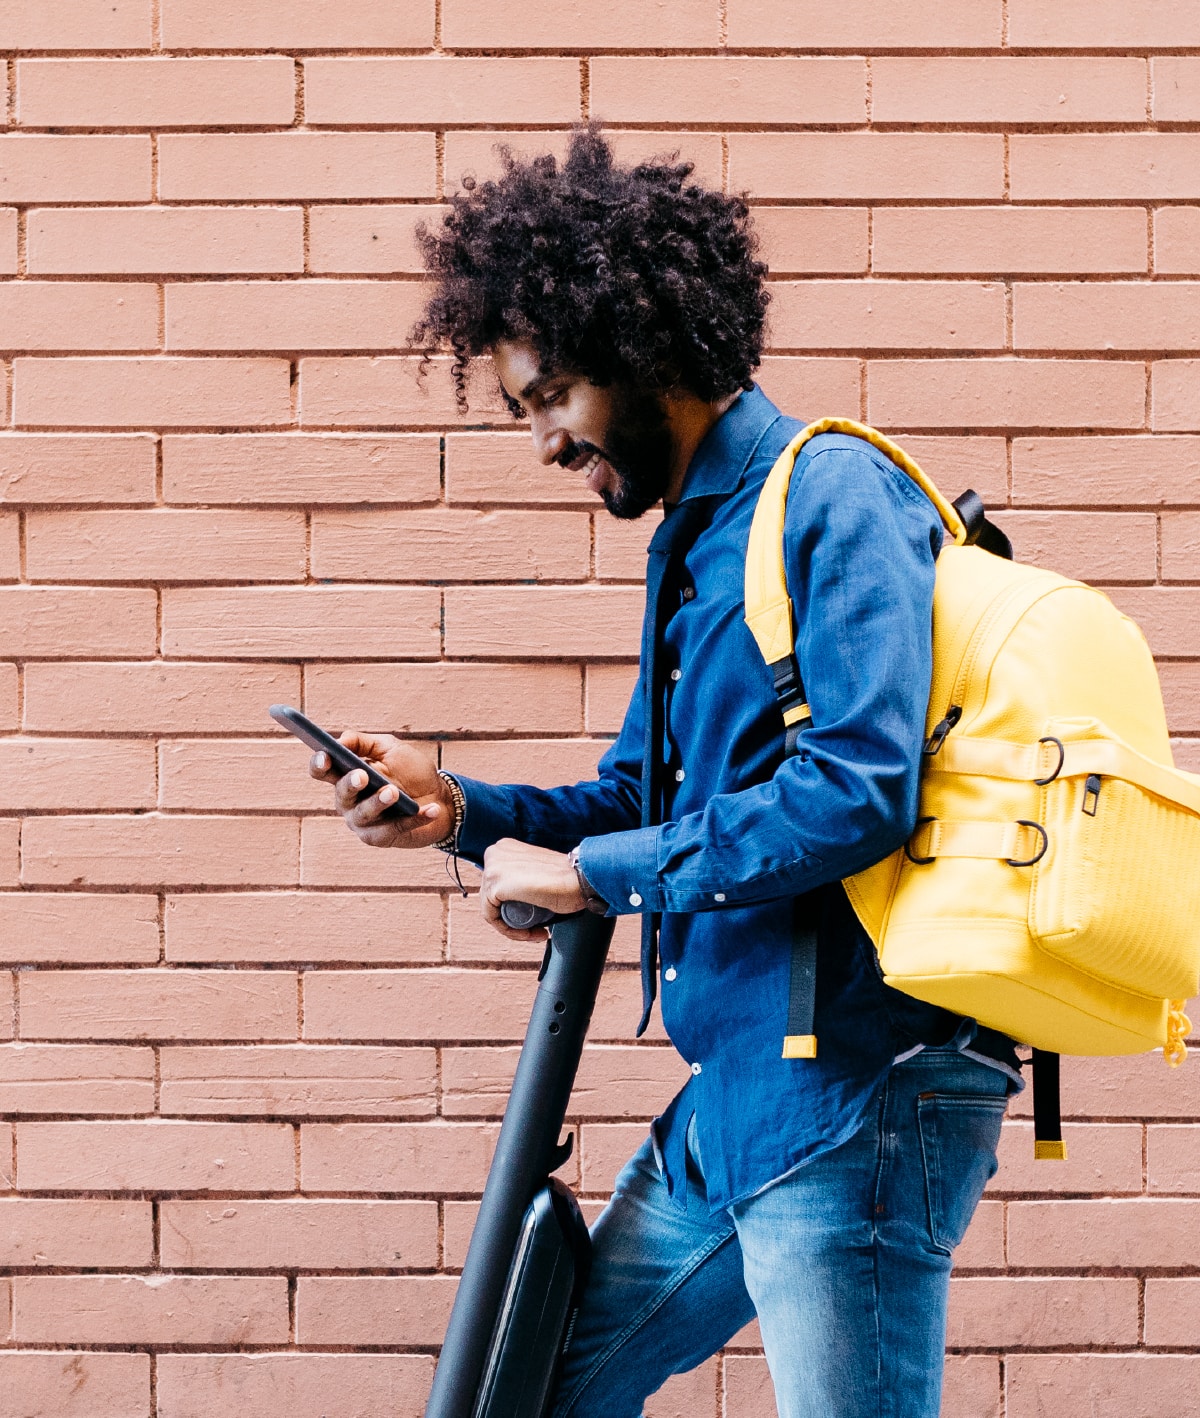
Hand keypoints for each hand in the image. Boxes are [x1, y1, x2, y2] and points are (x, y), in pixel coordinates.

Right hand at [309, 731, 452, 848]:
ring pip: (365, 814)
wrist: (440, 797)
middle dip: (350, 784)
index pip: (322, 771)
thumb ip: (363, 742)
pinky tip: (431, 808)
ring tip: (394, 792)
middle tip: (363, 775)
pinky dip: (415, 818)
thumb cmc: (410, 772)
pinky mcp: (381, 838)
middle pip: (342, 794)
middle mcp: (348, 802)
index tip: (325, 755)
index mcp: (345, 776)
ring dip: (379, 802)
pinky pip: (396, 828)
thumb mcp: (389, 749)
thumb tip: (341, 740)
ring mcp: (363, 822)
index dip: (319, 764)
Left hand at [480, 838, 586, 940]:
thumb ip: (525, 875)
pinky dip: (509, 931)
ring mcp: (492, 867)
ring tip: (538, 931)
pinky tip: (532, 932)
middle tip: (538, 928)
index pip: (498, 885)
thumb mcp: (539, 870)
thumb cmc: (568, 878)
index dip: (514, 907)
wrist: (581, 878)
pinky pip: (493, 917)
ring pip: (492, 909)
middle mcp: (494, 852)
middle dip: (514, 917)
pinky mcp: (494, 885)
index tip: (536, 917)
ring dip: (514, 927)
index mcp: (504, 847)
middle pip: (493, 897)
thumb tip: (518, 894)